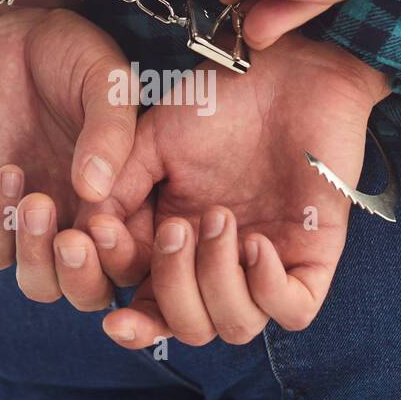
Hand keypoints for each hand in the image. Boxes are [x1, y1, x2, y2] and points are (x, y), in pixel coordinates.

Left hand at [0, 3, 151, 309]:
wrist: (16, 34)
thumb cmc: (76, 55)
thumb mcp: (107, 82)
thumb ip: (111, 132)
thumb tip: (94, 192)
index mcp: (132, 205)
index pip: (138, 264)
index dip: (126, 260)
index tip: (108, 225)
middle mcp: (86, 224)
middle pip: (88, 292)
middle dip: (81, 278)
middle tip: (72, 239)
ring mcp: (38, 223)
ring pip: (38, 284)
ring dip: (36, 258)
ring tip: (37, 202)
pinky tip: (9, 173)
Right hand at [55, 33, 390, 346]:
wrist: (286, 70)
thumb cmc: (218, 100)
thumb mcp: (151, 141)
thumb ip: (118, 190)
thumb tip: (88, 237)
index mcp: (176, 247)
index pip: (145, 311)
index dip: (122, 299)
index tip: (100, 246)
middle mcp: (219, 265)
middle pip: (187, 328)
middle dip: (172, 287)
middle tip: (174, 228)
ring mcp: (267, 264)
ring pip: (234, 327)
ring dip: (216, 282)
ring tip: (219, 219)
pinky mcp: (312, 256)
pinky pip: (292, 311)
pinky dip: (267, 287)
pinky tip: (255, 241)